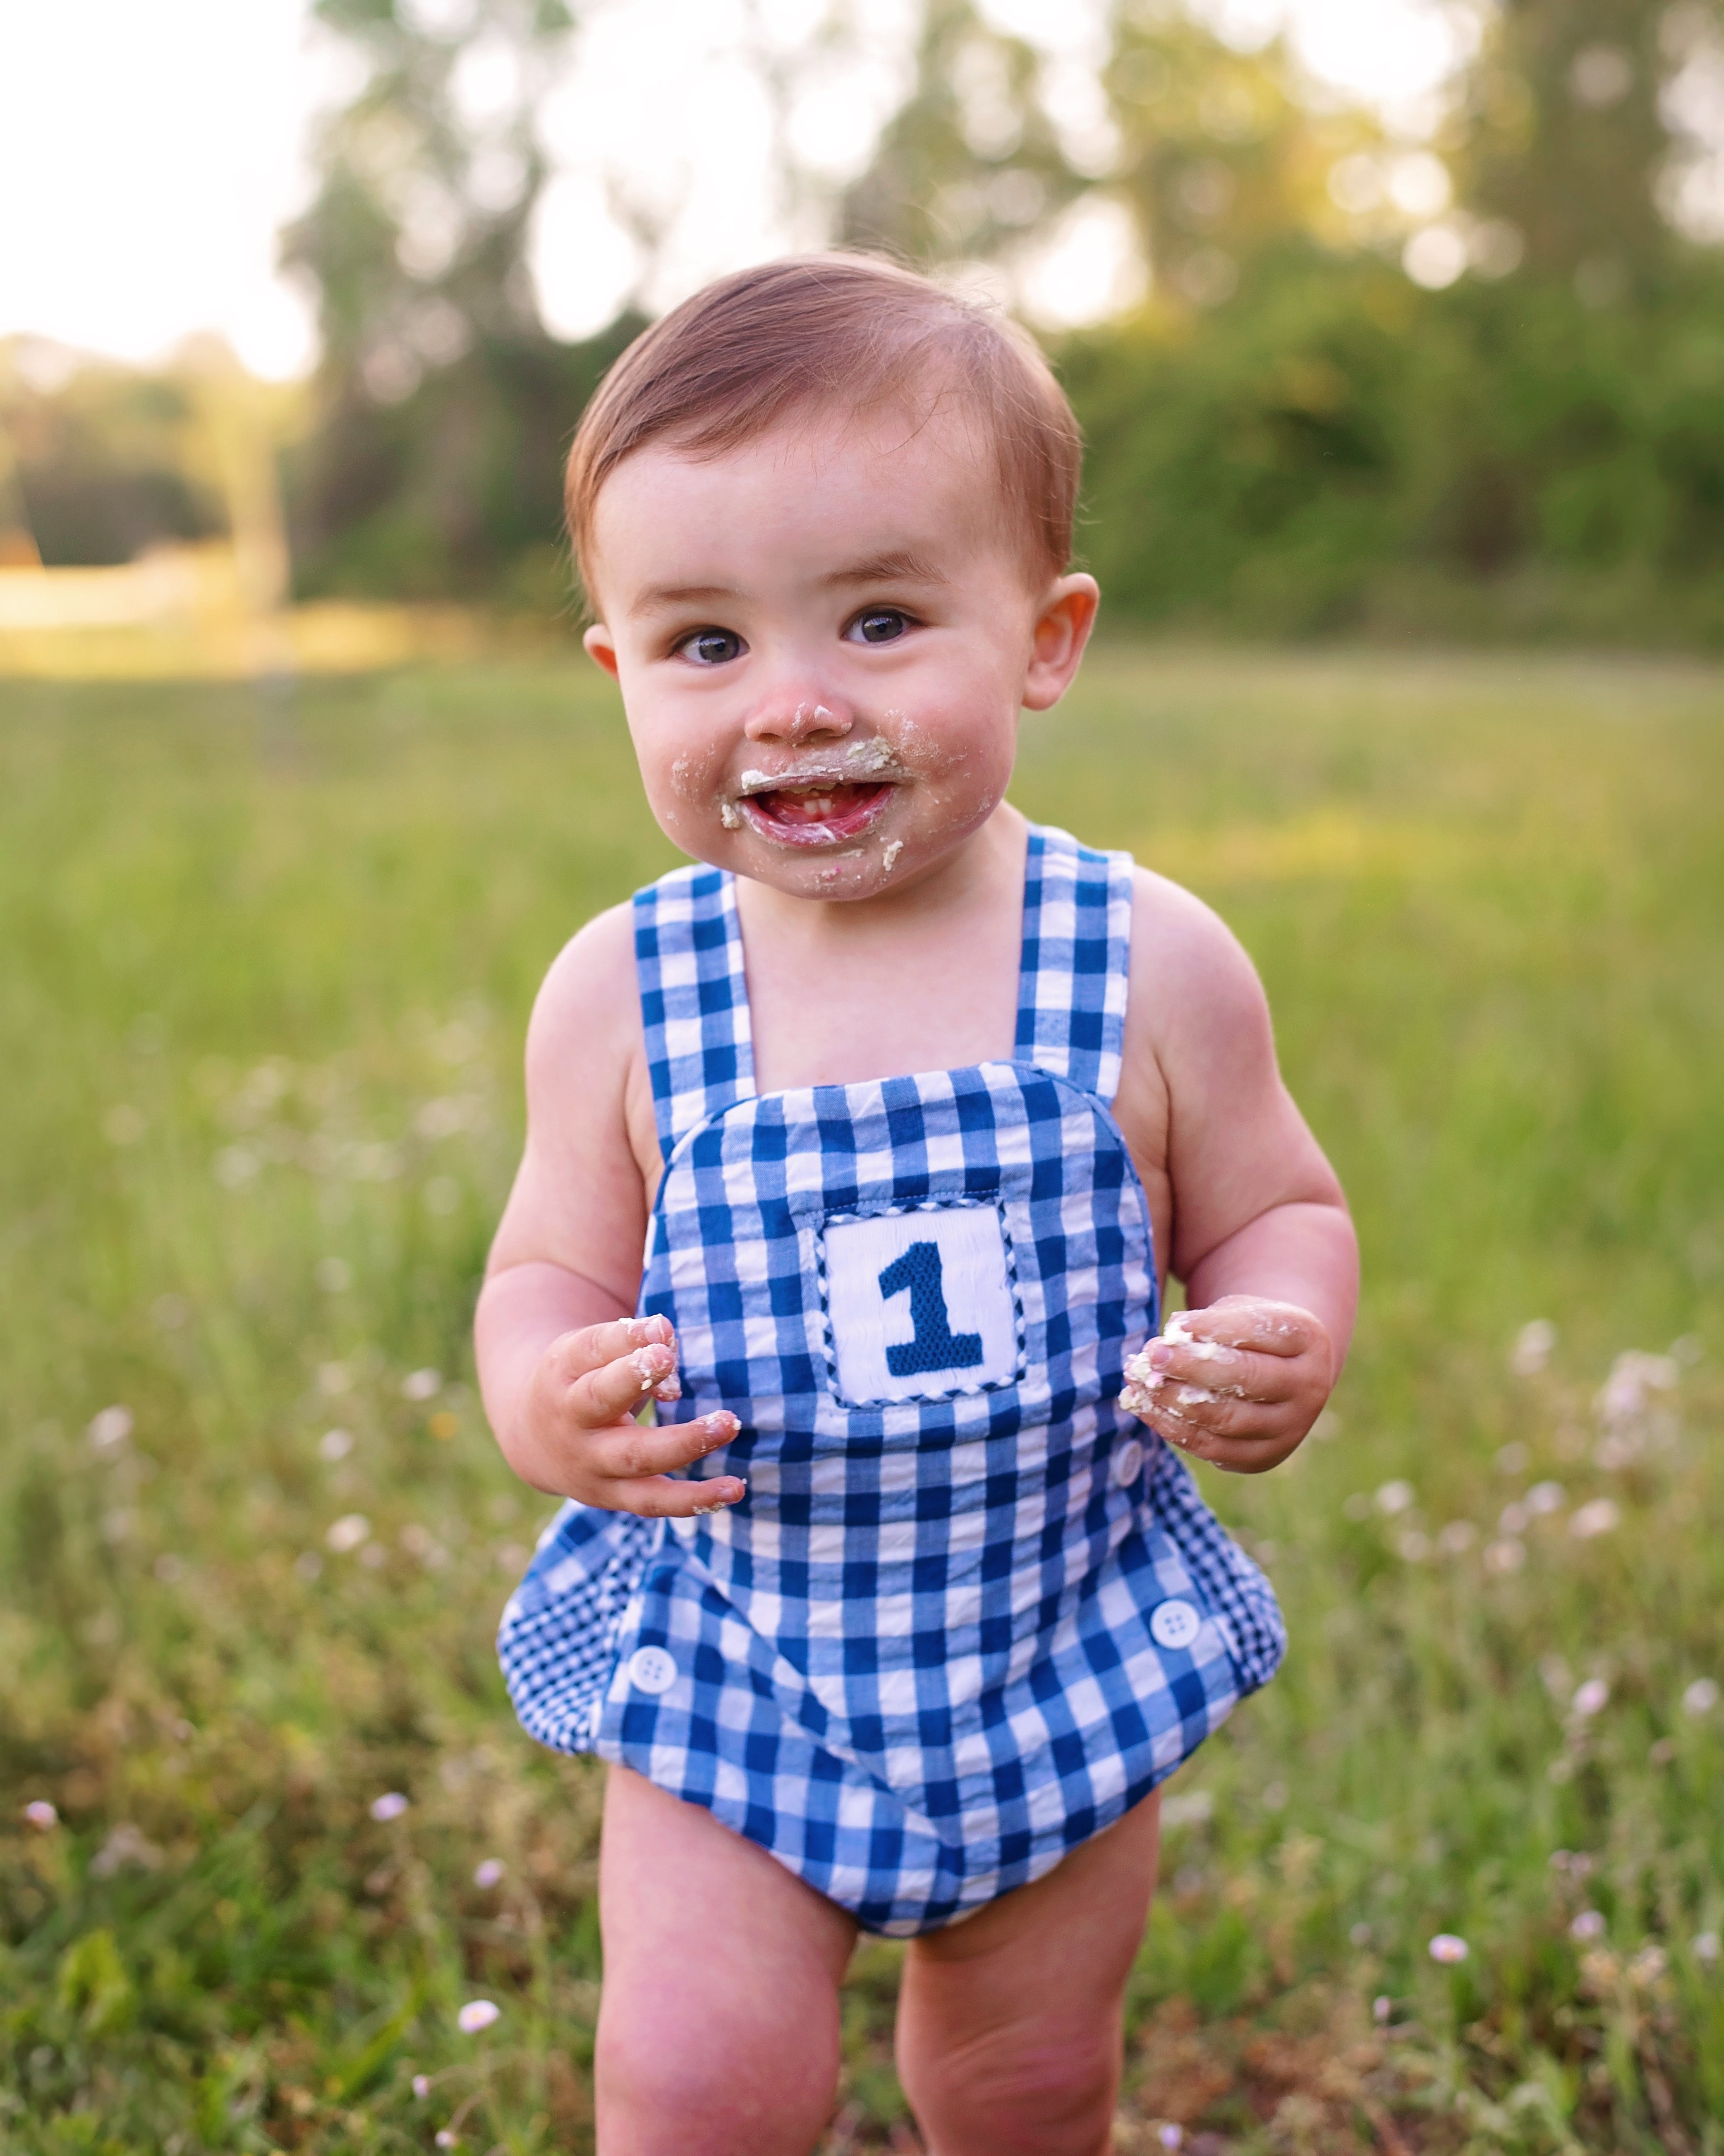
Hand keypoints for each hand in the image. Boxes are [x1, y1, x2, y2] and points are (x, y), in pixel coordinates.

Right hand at [520, 1314, 743, 1514]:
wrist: (534, 1440)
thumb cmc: (581, 1379)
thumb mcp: (593, 1351)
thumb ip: (630, 1339)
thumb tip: (665, 1336)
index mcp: (564, 1371)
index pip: (592, 1348)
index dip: (625, 1339)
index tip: (660, 1333)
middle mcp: (571, 1419)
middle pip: (600, 1401)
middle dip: (635, 1381)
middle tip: (670, 1360)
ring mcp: (590, 1464)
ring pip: (635, 1459)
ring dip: (684, 1443)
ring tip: (729, 1424)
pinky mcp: (612, 1497)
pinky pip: (653, 1502)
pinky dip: (694, 1500)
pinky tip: (733, 1489)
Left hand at [1119, 1296, 1332, 1473]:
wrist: (1281, 1374)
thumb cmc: (1250, 1334)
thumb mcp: (1237, 1314)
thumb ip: (1207, 1323)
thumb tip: (1167, 1340)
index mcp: (1308, 1339)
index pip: (1260, 1330)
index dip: (1214, 1328)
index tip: (1175, 1326)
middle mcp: (1310, 1386)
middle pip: (1246, 1378)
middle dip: (1192, 1366)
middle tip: (1152, 1355)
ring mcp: (1290, 1428)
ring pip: (1226, 1418)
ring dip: (1174, 1399)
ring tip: (1141, 1380)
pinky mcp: (1262, 1458)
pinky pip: (1212, 1447)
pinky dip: (1172, 1426)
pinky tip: (1144, 1405)